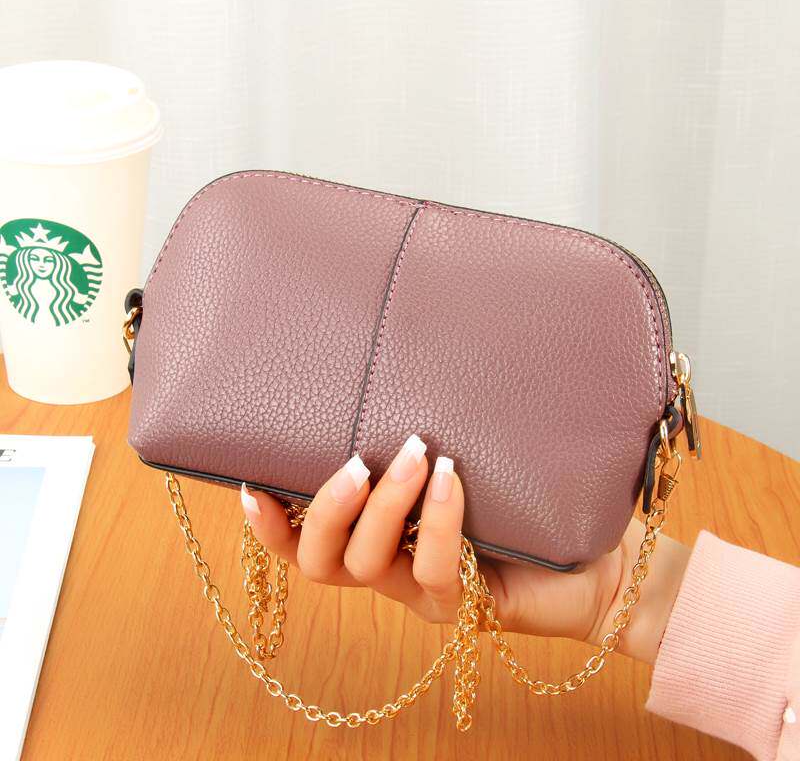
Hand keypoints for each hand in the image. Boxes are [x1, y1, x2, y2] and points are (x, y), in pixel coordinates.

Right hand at [240, 434, 689, 664]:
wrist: (594, 555)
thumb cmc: (523, 493)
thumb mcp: (462, 451)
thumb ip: (422, 429)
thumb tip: (399, 354)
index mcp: (375, 533)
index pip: (303, 542)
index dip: (271, 524)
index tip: (254, 481)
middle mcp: (389, 567)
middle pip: (321, 563)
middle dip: (328, 509)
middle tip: (356, 461)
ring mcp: (421, 590)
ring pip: (367, 567)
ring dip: (382, 506)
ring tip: (414, 455)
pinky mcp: (462, 605)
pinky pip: (432, 568)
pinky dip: (436, 518)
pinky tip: (452, 477)